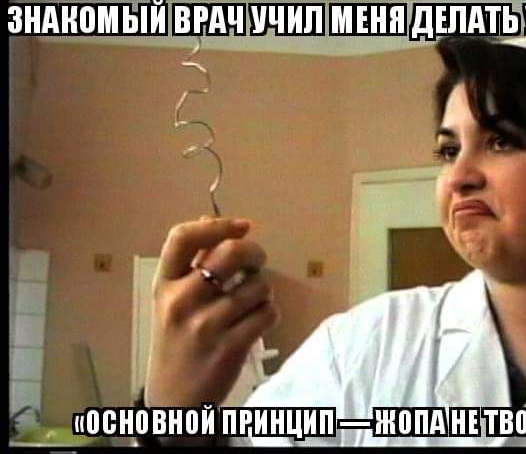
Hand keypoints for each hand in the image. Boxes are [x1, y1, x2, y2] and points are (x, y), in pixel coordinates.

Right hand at [144, 217, 280, 408]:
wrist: (173, 398)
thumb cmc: (176, 341)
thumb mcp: (171, 301)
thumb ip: (190, 263)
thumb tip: (210, 219)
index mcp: (163, 285)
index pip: (181, 237)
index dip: (218, 224)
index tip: (243, 226)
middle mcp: (181, 301)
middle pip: (231, 253)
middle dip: (255, 253)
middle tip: (256, 263)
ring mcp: (206, 325)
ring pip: (258, 285)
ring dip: (263, 291)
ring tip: (251, 303)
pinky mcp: (230, 347)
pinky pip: (268, 313)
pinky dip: (269, 313)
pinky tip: (256, 322)